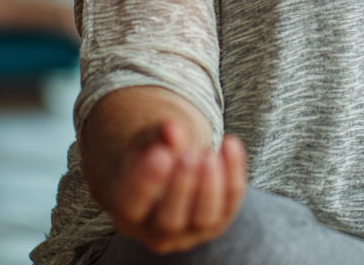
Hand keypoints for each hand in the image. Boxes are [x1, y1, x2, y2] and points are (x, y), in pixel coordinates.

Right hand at [105, 120, 246, 253]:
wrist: (173, 174)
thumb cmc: (153, 158)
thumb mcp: (148, 144)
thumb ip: (157, 136)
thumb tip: (172, 129)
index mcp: (129, 215)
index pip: (132, 208)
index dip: (146, 183)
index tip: (160, 153)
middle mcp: (158, 233)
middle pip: (170, 222)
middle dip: (181, 186)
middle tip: (189, 155)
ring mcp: (192, 232)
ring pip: (204, 217)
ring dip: (210, 185)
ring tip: (209, 154)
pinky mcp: (220, 220)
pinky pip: (231, 201)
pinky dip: (234, 172)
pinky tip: (230, 144)